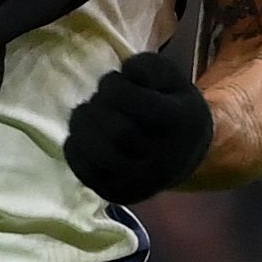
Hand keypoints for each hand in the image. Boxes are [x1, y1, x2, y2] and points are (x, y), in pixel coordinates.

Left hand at [64, 51, 213, 203]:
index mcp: (183, 123)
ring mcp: (143, 183)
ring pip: (101, 157)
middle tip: (97, 98)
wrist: (186, 153)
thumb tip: (125, 72)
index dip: (114, 86)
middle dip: (98, 107)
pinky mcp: (120, 195)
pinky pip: (87, 174)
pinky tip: (79, 135)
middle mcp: (166, 159)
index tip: (112, 80)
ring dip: (82, 128)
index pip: (138, 104)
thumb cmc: (172, 107)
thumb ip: (149, 66)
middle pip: (118, 132)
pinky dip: (75, 150)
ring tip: (82, 113)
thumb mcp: (171, 77)